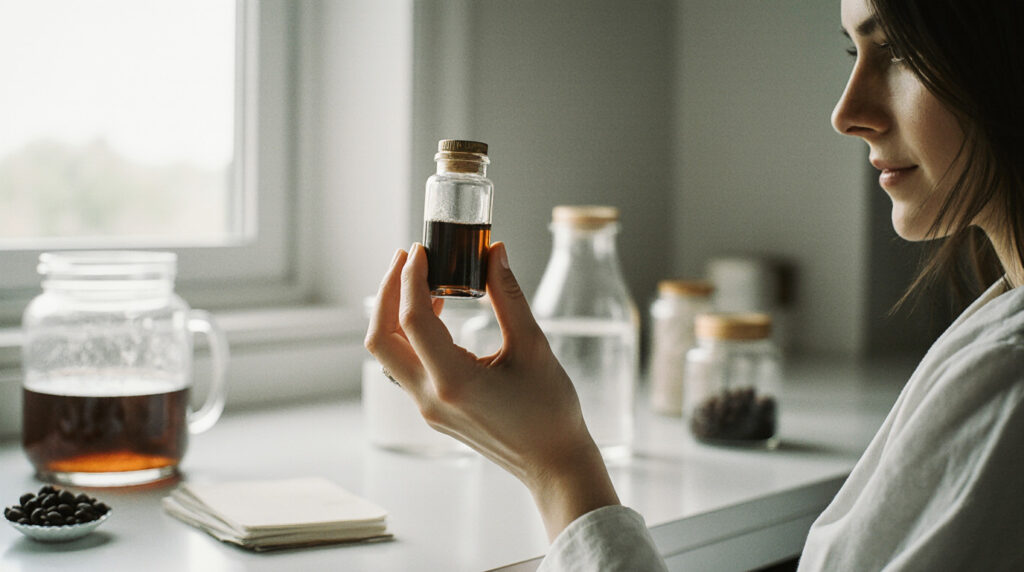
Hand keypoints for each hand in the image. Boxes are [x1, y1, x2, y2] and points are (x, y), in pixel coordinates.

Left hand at [364, 242, 619, 539]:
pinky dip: (410, 334)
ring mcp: (427, 408)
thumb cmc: (550, 411)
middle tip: (407, 258)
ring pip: (388, 354)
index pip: (412, 319)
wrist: (553, 463)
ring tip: (424, 280)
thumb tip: (494, 252)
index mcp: (454, 381)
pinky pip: (405, 366)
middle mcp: (431, 397)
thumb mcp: (533, 347)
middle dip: (388, 292)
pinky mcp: (433, 410)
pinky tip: (437, 313)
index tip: (421, 250)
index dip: (410, 278)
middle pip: (381, 339)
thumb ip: (508, 296)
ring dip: (395, 314)